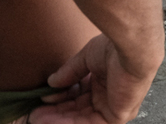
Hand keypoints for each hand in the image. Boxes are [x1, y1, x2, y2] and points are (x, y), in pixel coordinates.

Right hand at [31, 34, 157, 123]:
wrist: (131, 49)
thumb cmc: (113, 49)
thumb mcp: (86, 59)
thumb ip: (70, 72)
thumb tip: (51, 83)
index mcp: (104, 82)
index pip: (78, 96)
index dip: (59, 99)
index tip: (42, 98)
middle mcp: (108, 97)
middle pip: (77, 110)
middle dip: (55, 113)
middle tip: (34, 113)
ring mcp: (112, 108)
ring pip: (81, 120)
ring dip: (58, 120)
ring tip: (37, 118)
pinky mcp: (116, 117)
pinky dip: (69, 123)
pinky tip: (52, 120)